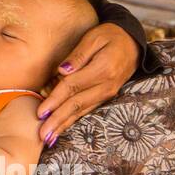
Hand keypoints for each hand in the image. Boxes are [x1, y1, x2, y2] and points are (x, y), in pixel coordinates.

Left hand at [36, 23, 138, 145]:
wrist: (133, 44)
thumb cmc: (110, 36)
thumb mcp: (94, 37)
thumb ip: (78, 54)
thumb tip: (62, 71)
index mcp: (102, 69)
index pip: (73, 87)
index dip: (55, 100)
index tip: (40, 112)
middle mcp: (106, 85)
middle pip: (76, 104)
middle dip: (57, 120)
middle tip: (42, 134)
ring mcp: (107, 93)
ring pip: (81, 111)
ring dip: (64, 125)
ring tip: (49, 138)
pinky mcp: (105, 96)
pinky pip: (87, 110)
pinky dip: (73, 120)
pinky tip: (61, 128)